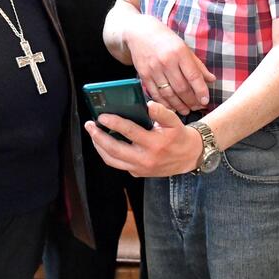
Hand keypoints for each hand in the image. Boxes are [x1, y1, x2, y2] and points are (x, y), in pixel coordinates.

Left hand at [85, 101, 202, 177]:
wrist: (188, 157)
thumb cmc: (178, 136)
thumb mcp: (174, 122)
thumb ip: (161, 112)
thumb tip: (148, 105)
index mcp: (155, 144)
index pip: (130, 132)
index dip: (114, 123)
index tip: (102, 116)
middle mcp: (145, 159)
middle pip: (115, 149)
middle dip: (98, 136)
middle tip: (90, 125)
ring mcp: (140, 168)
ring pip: (112, 160)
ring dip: (98, 146)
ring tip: (93, 134)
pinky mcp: (137, 173)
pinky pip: (117, 164)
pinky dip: (107, 154)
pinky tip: (102, 144)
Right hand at [124, 15, 215, 115]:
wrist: (139, 32)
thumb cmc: (165, 39)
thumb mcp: (184, 47)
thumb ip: (197, 65)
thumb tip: (211, 79)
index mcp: (180, 52)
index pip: (193, 76)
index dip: (201, 91)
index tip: (205, 100)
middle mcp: (167, 61)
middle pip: (181, 88)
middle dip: (191, 101)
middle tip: (197, 107)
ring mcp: (154, 69)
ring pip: (168, 94)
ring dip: (178, 105)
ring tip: (186, 110)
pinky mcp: (143, 75)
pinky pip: (155, 93)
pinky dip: (164, 103)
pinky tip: (171, 107)